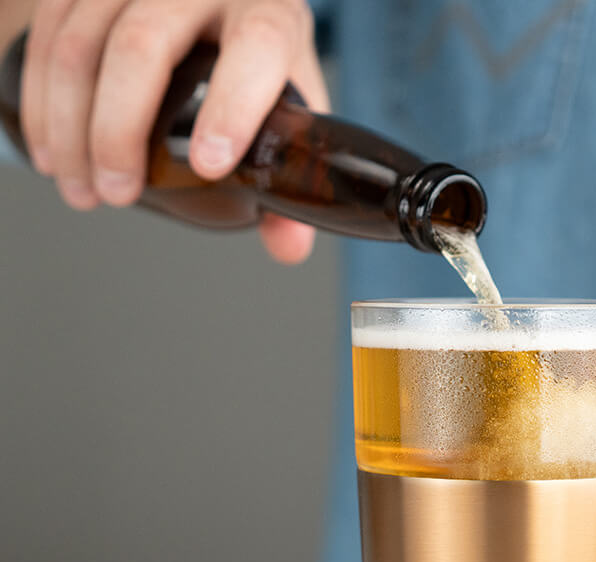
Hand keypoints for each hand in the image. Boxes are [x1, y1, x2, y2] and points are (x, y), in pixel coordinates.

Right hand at [20, 0, 329, 262]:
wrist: (215, 0)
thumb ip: (293, 172)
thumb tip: (288, 246)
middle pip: (144, 44)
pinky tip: (54, 155)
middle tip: (120, 193)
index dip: (233, 107)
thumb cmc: (254, 55)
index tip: (210, 166)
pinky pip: (48, 33)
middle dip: (121, 129)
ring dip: (71, 126)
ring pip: (82, 40)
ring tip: (84, 190)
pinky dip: (44, 103)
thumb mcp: (289, 99)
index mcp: (268, 9)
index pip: (257, 46)